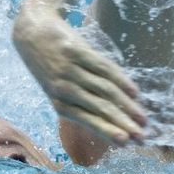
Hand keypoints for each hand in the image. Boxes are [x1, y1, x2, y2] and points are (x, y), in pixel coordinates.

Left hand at [13, 4, 146, 145]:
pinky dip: (121, 80)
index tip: (127, 143)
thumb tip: (111, 120)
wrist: (31, 31)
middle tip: (142, 137)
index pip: (88, 120)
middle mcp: (63, 88)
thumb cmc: (49, 64)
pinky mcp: (76, 51)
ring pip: (104, 90)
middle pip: (100, 108)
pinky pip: (103, 67)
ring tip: (143, 118)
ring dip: (127, 106)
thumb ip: (78, 103)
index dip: (108, 131)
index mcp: (59, 102)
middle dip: (123, 124)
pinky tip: (134, 92)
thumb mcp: (57, 88)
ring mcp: (70, 69)